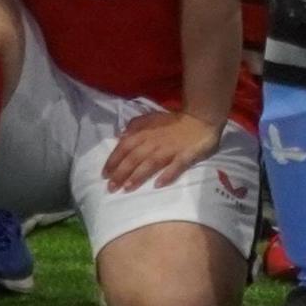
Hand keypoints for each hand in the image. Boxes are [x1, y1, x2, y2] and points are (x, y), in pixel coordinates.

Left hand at [101, 109, 224, 193]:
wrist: (201, 117)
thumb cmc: (174, 121)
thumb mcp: (151, 118)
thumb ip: (135, 126)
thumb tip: (120, 137)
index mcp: (145, 133)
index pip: (125, 147)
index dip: (113, 161)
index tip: (104, 175)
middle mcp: (154, 142)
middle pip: (134, 158)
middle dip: (121, 173)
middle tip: (111, 188)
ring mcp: (171, 149)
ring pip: (151, 163)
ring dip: (138, 175)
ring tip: (127, 188)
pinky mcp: (186, 155)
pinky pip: (176, 166)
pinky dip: (167, 174)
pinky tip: (159, 184)